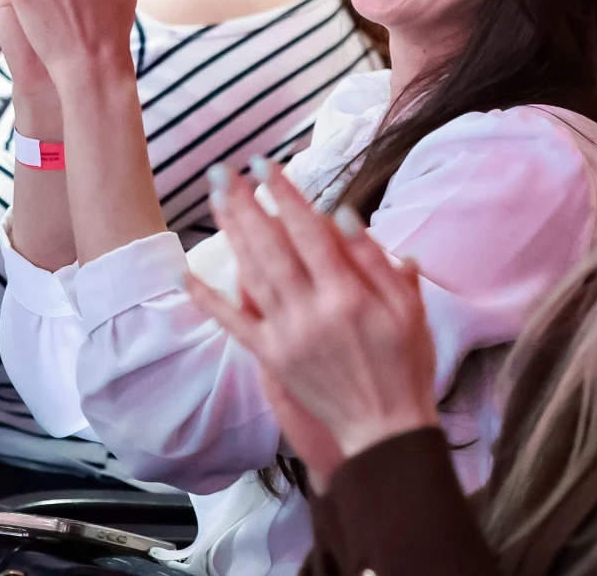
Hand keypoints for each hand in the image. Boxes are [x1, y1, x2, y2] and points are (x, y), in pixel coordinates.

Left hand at [185, 163, 440, 469]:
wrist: (386, 431)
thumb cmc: (405, 364)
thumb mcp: (409, 309)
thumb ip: (376, 262)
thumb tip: (344, 215)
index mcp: (347, 295)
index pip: (308, 232)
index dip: (284, 195)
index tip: (265, 164)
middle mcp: (311, 312)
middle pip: (270, 247)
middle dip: (244, 205)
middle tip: (223, 170)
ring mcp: (286, 336)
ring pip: (250, 275)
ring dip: (230, 234)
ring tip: (215, 199)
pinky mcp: (271, 357)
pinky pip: (234, 324)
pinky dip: (208, 300)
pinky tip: (187, 274)